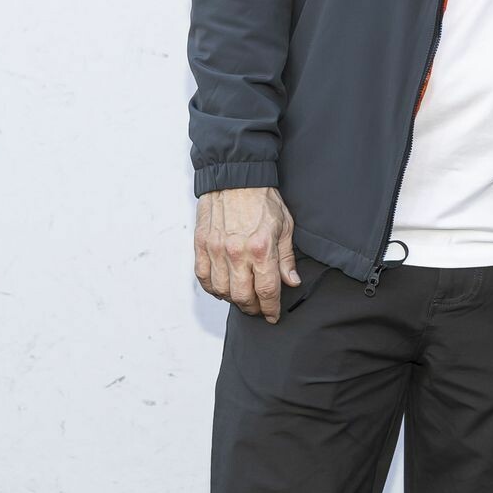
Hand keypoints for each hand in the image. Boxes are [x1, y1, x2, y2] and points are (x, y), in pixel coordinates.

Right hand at [194, 186, 300, 322]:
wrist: (235, 177)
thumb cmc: (262, 198)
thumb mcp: (285, 226)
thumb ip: (286, 257)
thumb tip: (291, 282)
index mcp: (261, 248)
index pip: (267, 291)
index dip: (271, 308)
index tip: (273, 315)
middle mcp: (237, 252)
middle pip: (242, 297)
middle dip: (253, 308)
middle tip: (258, 308)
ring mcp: (216, 250)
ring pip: (221, 291)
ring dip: (233, 300)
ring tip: (242, 297)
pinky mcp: (201, 245)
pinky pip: (203, 278)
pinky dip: (213, 288)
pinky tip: (223, 287)